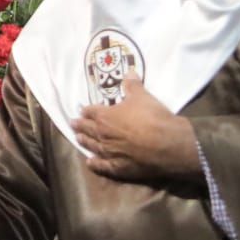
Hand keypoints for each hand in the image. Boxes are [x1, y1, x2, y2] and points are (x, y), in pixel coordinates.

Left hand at [71, 79, 199, 181]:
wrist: (167, 144)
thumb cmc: (152, 117)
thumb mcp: (142, 96)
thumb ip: (132, 85)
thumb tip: (129, 72)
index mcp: (105, 116)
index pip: (90, 111)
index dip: (86, 110)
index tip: (82, 110)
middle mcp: (102, 134)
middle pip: (87, 129)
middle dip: (80, 125)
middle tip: (72, 124)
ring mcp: (109, 152)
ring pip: (92, 146)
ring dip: (84, 142)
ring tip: (78, 139)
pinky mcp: (118, 167)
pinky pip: (102, 166)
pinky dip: (95, 164)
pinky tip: (90, 162)